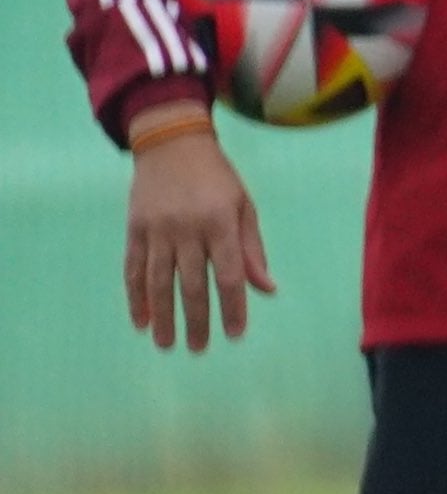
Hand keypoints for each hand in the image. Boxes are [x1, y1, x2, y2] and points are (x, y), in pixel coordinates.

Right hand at [125, 120, 274, 353]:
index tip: (235, 334)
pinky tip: (141, 321)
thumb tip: (268, 290)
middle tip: (198, 349)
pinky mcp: (134, 229)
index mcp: (221, 223)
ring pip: (158, 282)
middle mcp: (187, 229)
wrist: (172, 144)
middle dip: (196, 320)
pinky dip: (135, 297)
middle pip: (192, 284)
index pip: (229, 275)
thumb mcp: (244, 206)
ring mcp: (157, 230)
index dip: (233, 307)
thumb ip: (252, 249)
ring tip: (166, 344)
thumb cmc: (217, 178)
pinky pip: (132, 269)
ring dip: (163, 316)